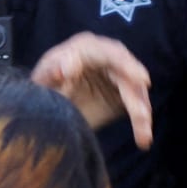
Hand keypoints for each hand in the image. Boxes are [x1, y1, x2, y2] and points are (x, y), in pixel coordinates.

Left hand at [31, 32, 153, 149]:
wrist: (46, 104)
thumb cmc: (43, 86)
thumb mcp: (42, 79)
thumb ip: (52, 70)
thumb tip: (69, 65)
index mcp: (85, 48)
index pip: (110, 53)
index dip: (127, 65)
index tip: (141, 79)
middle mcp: (106, 57)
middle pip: (128, 74)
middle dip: (137, 95)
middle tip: (143, 114)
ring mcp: (117, 75)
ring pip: (135, 92)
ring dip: (141, 113)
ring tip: (144, 135)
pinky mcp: (122, 93)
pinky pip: (135, 106)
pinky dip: (140, 122)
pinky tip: (143, 139)